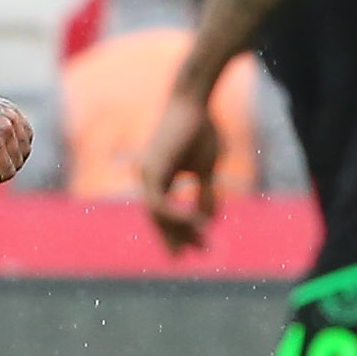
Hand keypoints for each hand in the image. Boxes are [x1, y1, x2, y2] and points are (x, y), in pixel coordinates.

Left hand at [0, 86, 31, 184]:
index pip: (8, 171)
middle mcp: (6, 129)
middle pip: (18, 161)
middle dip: (7, 167)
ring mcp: (12, 118)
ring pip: (26, 149)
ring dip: (16, 156)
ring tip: (0, 154)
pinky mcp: (15, 111)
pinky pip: (28, 134)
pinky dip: (22, 142)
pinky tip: (8, 143)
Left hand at [140, 83, 223, 250]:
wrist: (193, 102)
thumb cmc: (200, 131)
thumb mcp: (205, 169)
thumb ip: (205, 194)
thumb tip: (210, 221)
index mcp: (158, 177)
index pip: (164, 213)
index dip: (180, 231)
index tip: (197, 247)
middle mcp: (148, 177)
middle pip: (158, 217)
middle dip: (179, 236)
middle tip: (198, 252)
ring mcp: (147, 173)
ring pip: (157, 213)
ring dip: (179, 229)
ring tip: (200, 241)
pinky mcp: (152, 168)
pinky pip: (158, 202)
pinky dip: (174, 214)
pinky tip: (192, 222)